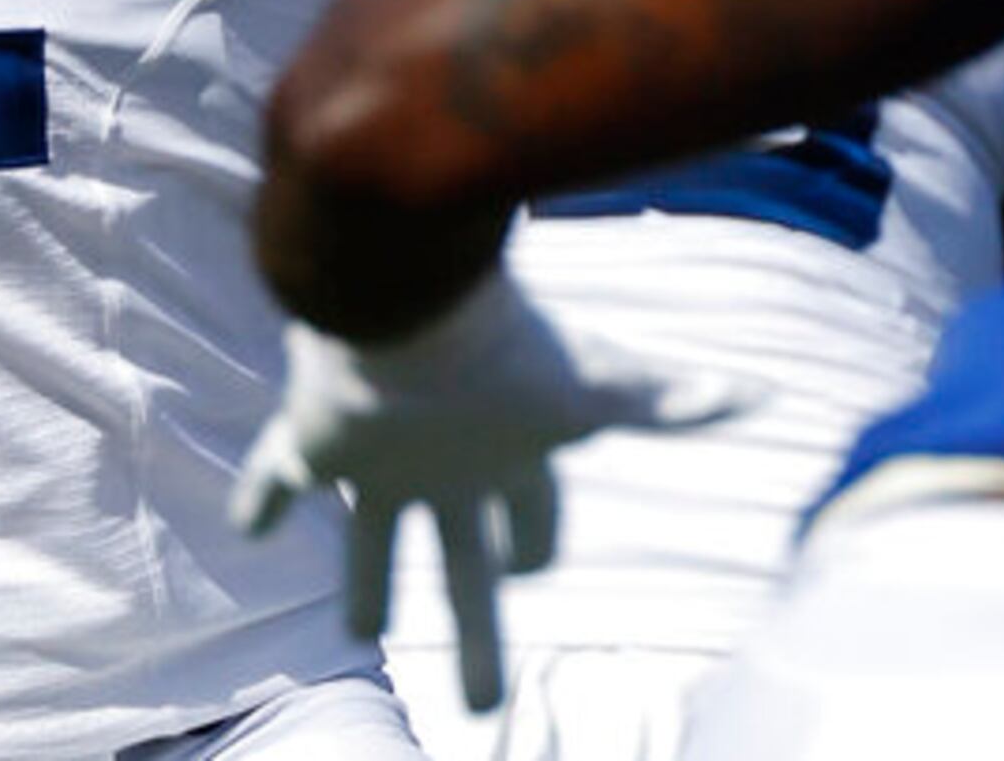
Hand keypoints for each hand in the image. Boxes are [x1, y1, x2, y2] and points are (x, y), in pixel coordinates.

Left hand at [231, 275, 756, 714]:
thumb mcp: (597, 384)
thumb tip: (758, 392)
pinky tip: (246, 528)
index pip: (531, 520)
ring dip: (367, 581)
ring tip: (358, 628)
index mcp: (506, 457)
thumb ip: (670, 398)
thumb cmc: (502, 348)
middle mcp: (442, 464)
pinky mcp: (312, 436)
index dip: (537, 547)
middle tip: (475, 702)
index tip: (534, 574)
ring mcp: (374, 455)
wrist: (401, 302)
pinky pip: (276, 477)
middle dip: (472, 629)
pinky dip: (261, 498)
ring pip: (372, 536)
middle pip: (460, 563)